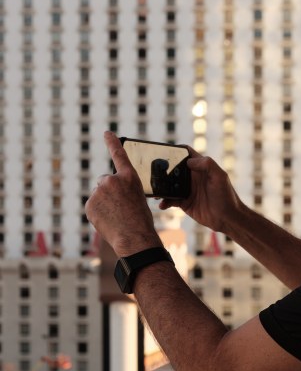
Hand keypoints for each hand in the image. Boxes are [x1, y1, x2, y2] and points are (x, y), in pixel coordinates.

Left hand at [85, 132, 161, 256]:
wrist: (134, 237)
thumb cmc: (141, 220)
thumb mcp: (138, 197)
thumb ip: (123, 189)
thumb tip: (106, 193)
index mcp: (130, 177)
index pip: (119, 155)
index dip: (112, 142)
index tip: (107, 133)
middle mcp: (112, 180)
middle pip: (105, 181)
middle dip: (109, 191)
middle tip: (119, 206)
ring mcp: (99, 192)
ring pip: (99, 194)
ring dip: (104, 202)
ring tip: (116, 215)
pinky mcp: (90, 203)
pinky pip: (92, 205)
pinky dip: (98, 212)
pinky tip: (108, 220)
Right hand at [158, 148, 243, 234]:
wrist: (228, 218)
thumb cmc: (227, 196)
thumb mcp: (220, 177)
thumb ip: (207, 165)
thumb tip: (189, 161)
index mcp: (200, 167)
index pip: (185, 154)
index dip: (175, 150)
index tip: (161, 150)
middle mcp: (192, 177)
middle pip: (173, 169)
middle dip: (162, 170)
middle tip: (150, 172)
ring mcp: (187, 190)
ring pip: (169, 185)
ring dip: (160, 187)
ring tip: (154, 191)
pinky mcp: (184, 202)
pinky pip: (170, 200)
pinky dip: (164, 201)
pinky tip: (162, 205)